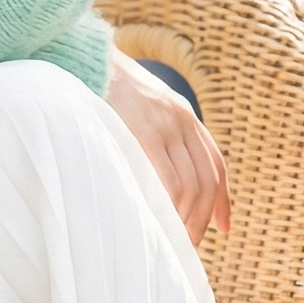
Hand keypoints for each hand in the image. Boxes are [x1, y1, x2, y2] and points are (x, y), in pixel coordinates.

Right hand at [104, 48, 230, 246]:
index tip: (223, 227)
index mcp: (182, 114)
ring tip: (172, 242)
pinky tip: (161, 222)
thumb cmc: (98, 87)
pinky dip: (170, 207)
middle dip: (203, 218)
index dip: (222, 199)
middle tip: (189, 246)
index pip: (215, 163)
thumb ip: (152, 132)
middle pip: (207, 180)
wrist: (80, 56)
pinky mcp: (144, 131)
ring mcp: (164, 124)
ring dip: (186, 219)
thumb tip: (153, 175)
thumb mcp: (137, 104)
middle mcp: (180, 118)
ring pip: (190, 185)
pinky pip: (167, 179)